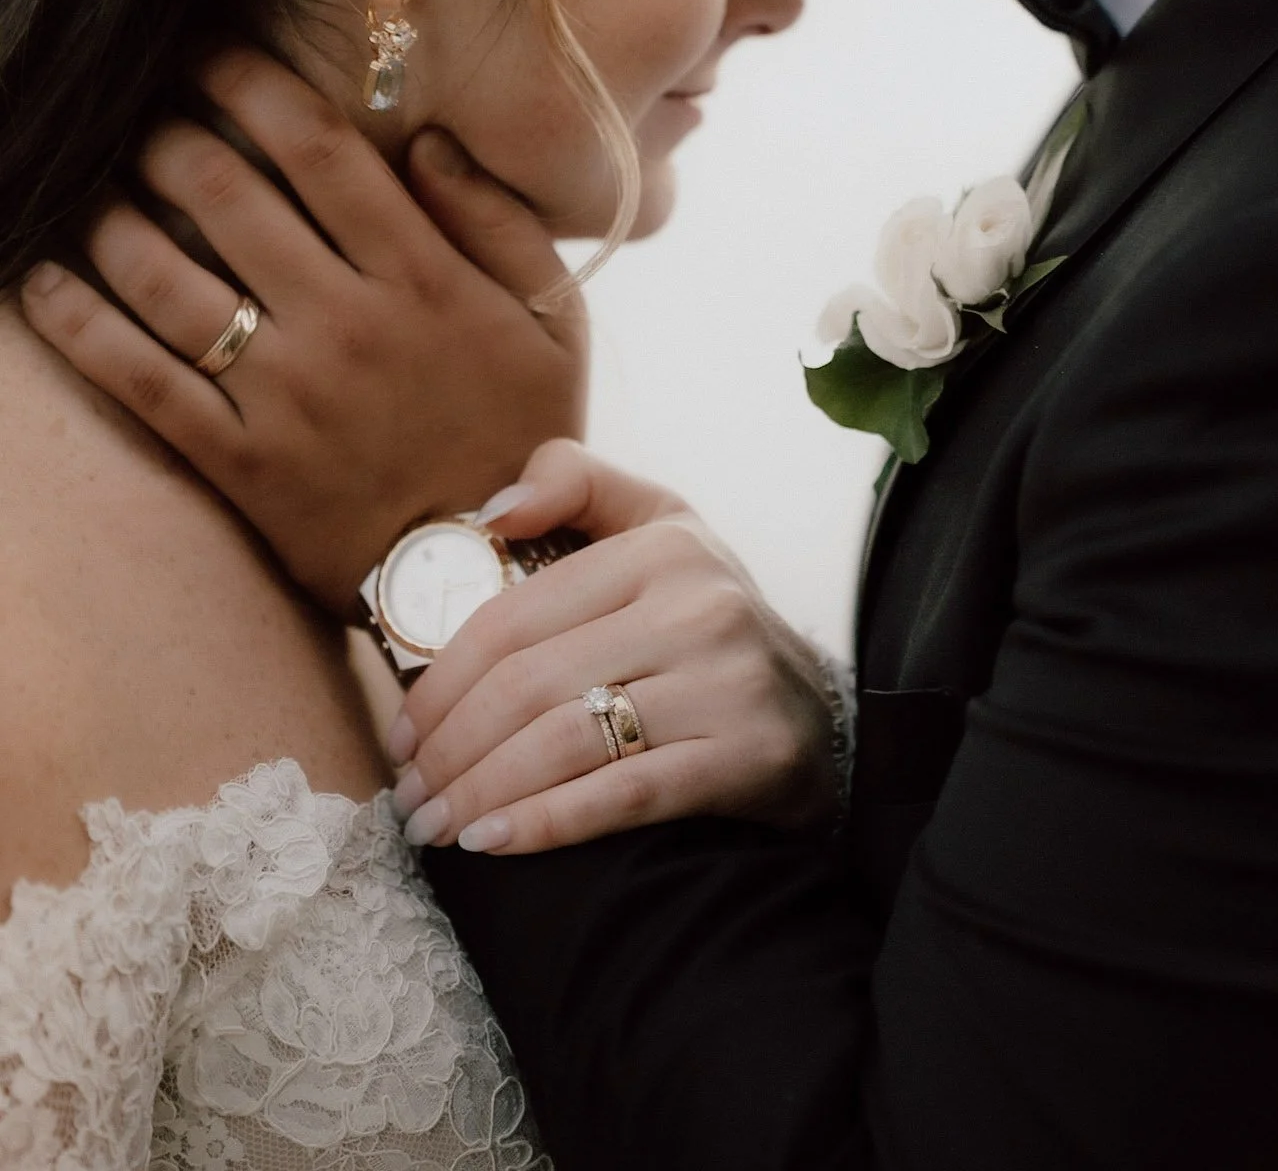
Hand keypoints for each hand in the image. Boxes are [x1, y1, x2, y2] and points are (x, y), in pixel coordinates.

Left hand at [21, 49, 587, 615]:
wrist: (490, 578)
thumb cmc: (526, 433)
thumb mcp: (553, 322)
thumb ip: (500, 222)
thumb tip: (428, 140)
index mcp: (423, 279)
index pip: (320, 152)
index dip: (251, 85)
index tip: (209, 52)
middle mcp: (347, 324)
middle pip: (227, 198)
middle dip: (167, 135)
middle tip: (142, 111)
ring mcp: (287, 397)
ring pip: (167, 281)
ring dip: (111, 215)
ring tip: (89, 181)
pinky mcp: (241, 463)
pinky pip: (141, 382)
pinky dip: (80, 324)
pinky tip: (42, 279)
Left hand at [389, 440, 843, 854]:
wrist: (823, 715)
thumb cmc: (708, 623)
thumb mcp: (660, 528)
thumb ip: (577, 486)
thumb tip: (492, 512)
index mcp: (661, 546)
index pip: (514, 618)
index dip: (441, 680)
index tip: (402, 732)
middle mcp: (696, 607)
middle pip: (528, 686)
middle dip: (449, 749)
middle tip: (409, 793)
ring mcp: (724, 684)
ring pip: (563, 744)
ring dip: (479, 794)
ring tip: (433, 826)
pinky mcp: (745, 757)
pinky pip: (621, 796)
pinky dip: (545, 825)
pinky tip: (493, 844)